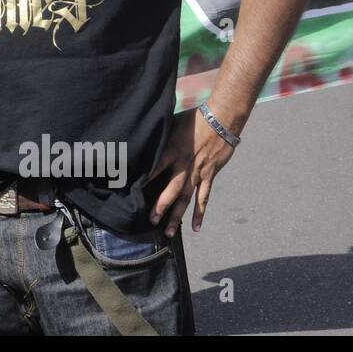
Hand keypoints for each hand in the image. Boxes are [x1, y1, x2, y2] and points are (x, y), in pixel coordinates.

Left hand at [149, 106, 237, 236]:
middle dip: (160, 206)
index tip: (131, 192)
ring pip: (186, 198)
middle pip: (171, 190)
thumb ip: (159, 137)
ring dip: (177, 216)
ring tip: (168, 232)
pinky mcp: (209, 175)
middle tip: (151, 221)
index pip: (154, 169)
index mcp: (172, 151)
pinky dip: (200, 213)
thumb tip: (143, 140)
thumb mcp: (171, 124)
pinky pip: (204, 198)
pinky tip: (195, 227)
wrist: (221, 120)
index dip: (144, 181)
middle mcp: (184, 165)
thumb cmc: (194, 119)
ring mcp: (198, 172)